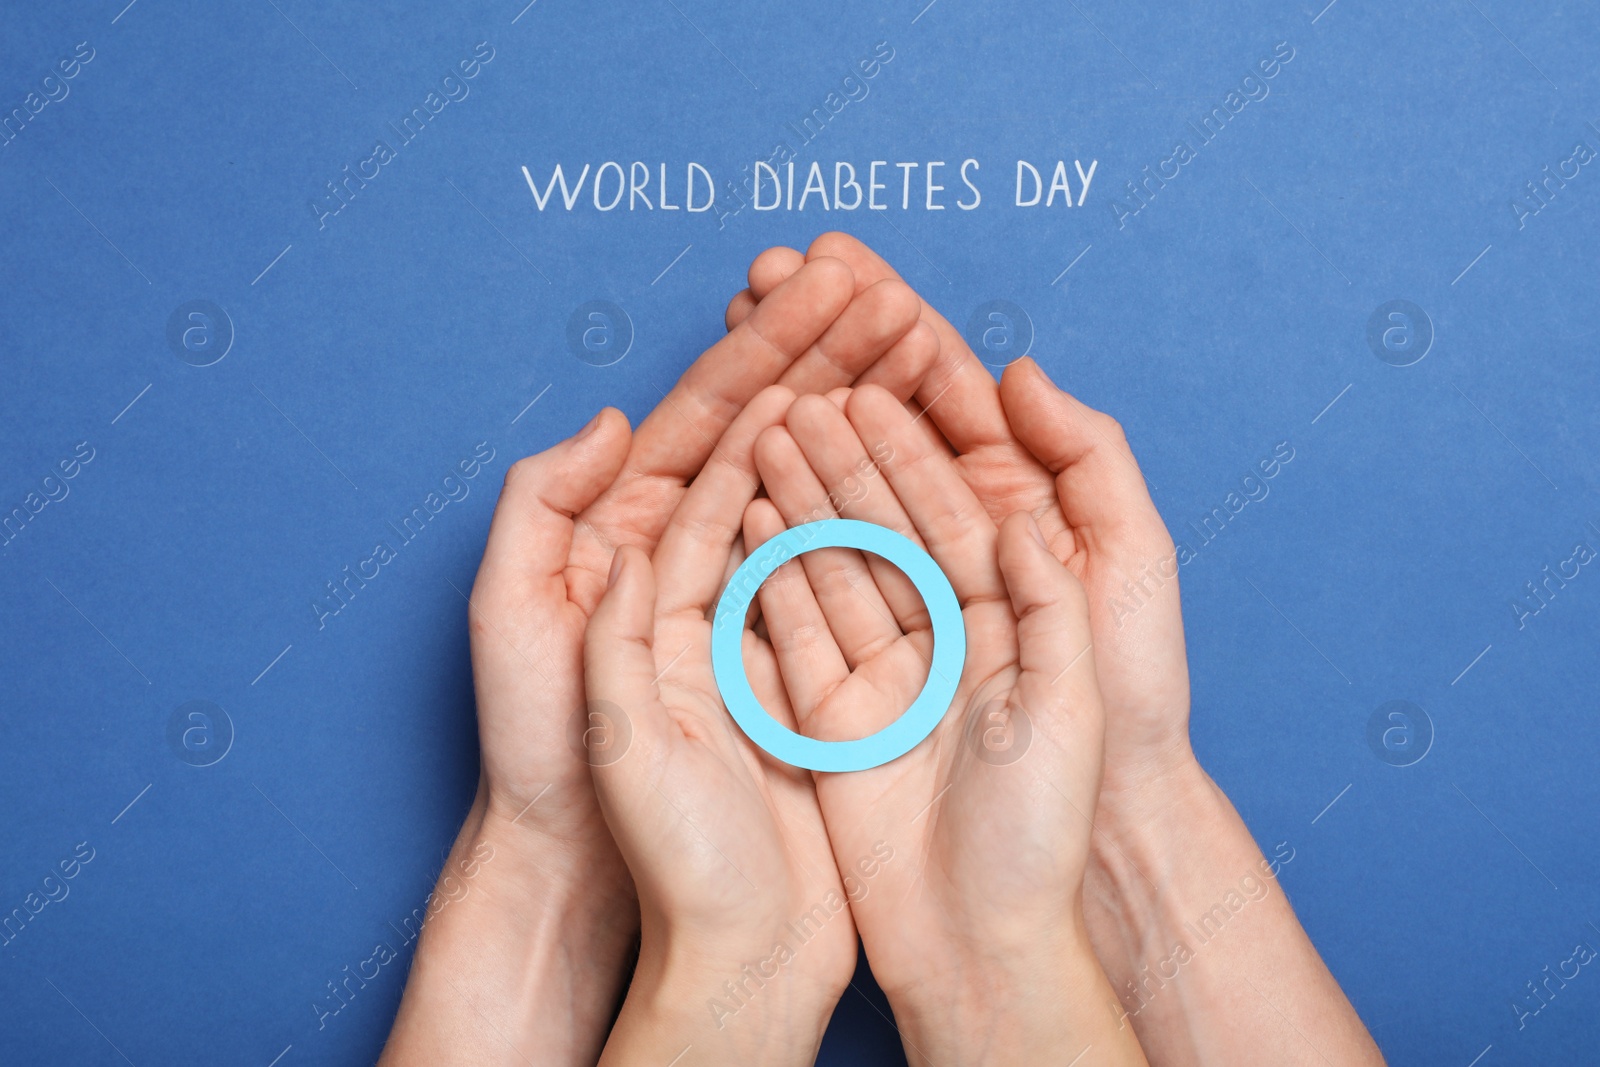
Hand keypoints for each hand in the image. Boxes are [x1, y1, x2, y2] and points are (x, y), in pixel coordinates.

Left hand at [383, 256, 934, 1064]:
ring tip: (930, 355)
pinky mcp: (808, 659)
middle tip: (902, 299)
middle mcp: (692, 561)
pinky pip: (854, 567)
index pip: (708, 420)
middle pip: (772, 439)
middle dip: (834, 364)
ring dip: (874, 420)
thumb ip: (544, 512)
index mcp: (624, 536)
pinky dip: (894, 508)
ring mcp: (756, 608)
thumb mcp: (514, 628)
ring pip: (822, 489)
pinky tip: (937, 466)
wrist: (624, 897)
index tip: (836, 287)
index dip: (773, 350)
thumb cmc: (554, 775)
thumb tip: (612, 420)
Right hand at [743, 384, 1147, 1065]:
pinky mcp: (833, 719)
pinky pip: (799, 632)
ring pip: (838, 568)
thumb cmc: (1047, 825)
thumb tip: (1023, 510)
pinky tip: (750, 518)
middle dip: (846, 459)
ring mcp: (886, 678)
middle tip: (800, 394)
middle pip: (889, 527)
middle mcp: (947, 640)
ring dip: (805, 500)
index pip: (957, 512)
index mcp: (1014, 622)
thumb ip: (1053, 591)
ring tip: (765, 435)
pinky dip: (774, 575)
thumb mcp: (1077, 693)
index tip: (868, 384)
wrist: (979, 943)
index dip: (913, 447)